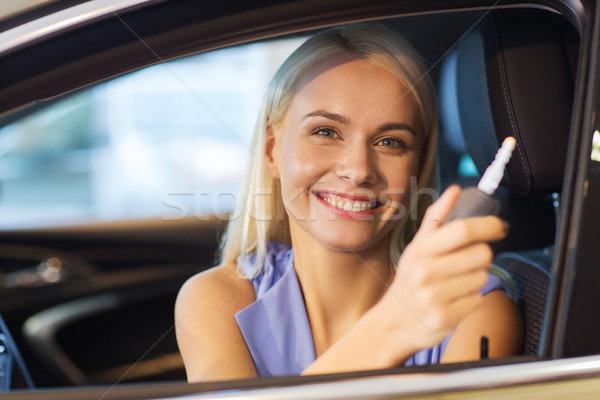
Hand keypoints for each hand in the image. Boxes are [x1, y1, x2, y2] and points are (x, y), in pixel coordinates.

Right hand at [380, 185, 508, 356]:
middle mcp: (426, 272)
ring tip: (454, 284)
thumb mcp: (416, 247)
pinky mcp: (446, 317)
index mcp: (421, 251)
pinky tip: (453, 299)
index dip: (488, 225)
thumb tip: (455, 190)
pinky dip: (471, 299)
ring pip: (482, 277)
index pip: (463, 230)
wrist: (392, 323)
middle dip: (481, 256)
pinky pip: (477, 300)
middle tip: (466, 261)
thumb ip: (437, 218)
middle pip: (481, 254)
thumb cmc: (409, 281)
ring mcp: (436, 296)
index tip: (499, 226)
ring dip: (475, 279)